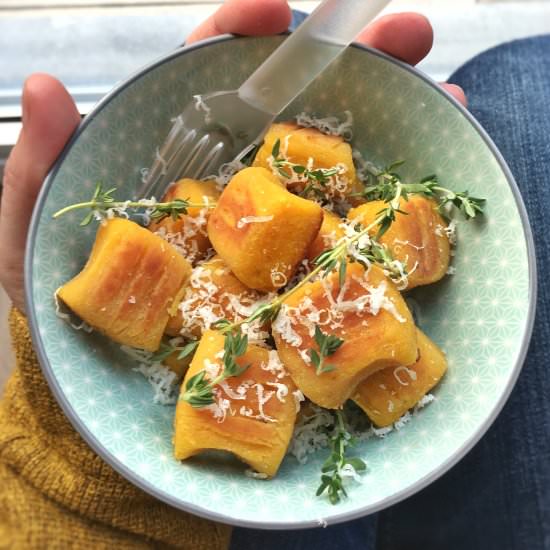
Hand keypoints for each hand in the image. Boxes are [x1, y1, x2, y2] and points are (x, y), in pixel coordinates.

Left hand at [0, 0, 464, 311]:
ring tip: (443, 89)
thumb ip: (34, 171)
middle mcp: (234, 193)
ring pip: (338, 169)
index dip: (239, 38)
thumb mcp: (27, 243)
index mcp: (176, 167)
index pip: (210, 86)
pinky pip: (348, 242)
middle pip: (298, 115)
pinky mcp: (298, 284)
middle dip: (352, 65)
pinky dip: (394, 215)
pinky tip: (431, 193)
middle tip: (405, 32)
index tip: (271, 7)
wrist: (106, 395)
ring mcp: (273, 238)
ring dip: (393, 125)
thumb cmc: (65, 319)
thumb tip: (44, 90)